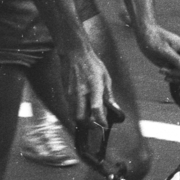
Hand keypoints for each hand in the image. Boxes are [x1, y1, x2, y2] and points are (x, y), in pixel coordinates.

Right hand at [57, 44, 124, 170]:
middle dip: (88, 125)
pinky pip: (70, 108)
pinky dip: (76, 113)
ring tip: (90, 119)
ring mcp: (71, 93)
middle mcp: (81, 92)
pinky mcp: (65, 92)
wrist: (74, 53)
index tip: (105, 125)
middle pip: (81, 117)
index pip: (96, 110)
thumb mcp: (105, 77)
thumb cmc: (92, 64)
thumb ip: (109, 94)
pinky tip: (83, 110)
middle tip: (96, 125)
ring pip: (73, 115)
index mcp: (94, 87)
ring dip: (81, 120)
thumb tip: (114, 108)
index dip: (101, 121)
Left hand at [137, 24, 179, 85]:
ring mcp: (178, 60)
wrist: (144, 35)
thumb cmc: (154, 39)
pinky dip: (173, 79)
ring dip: (173, 77)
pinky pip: (177, 76)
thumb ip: (177, 60)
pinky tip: (166, 79)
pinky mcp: (172, 64)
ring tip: (162, 72)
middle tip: (164, 72)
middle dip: (179, 76)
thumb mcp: (164, 50)